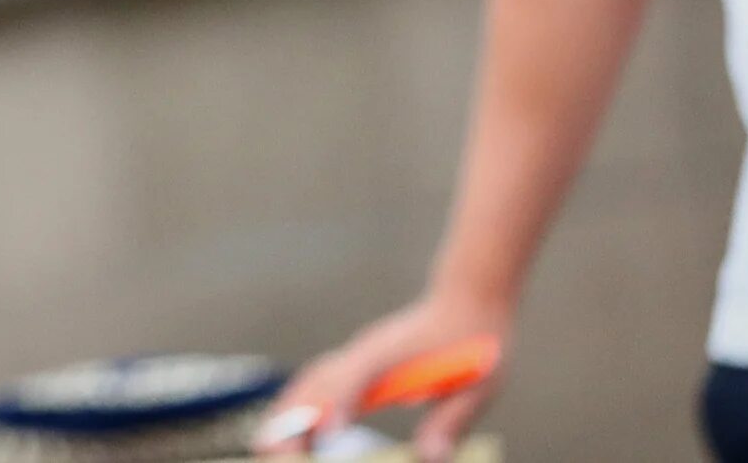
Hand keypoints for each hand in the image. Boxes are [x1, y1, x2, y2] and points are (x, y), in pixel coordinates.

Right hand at [258, 291, 510, 460]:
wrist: (468, 301)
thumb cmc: (478, 343)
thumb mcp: (479, 387)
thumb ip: (451, 421)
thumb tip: (431, 459)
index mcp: (392, 354)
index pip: (354, 378)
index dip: (334, 405)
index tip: (322, 435)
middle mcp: (364, 352)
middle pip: (318, 385)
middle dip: (293, 421)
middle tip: (276, 456)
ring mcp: (356, 356)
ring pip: (310, 384)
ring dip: (287, 414)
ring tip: (268, 449)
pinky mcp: (358, 363)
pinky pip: (318, 384)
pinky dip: (298, 405)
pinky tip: (291, 429)